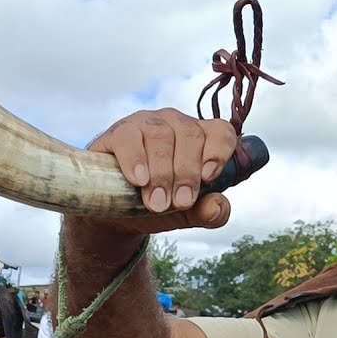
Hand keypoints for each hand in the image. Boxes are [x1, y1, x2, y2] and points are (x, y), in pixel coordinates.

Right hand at [85, 108, 237, 233]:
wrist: (116, 210)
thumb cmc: (158, 203)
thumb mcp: (186, 214)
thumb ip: (207, 213)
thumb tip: (217, 206)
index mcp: (202, 139)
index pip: (221, 132)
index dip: (218, 152)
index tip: (208, 178)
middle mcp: (177, 125)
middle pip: (191, 135)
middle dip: (187, 173)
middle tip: (180, 202)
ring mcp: (148, 123)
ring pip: (162, 135)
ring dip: (161, 172)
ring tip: (156, 202)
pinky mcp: (120, 131)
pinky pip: (130, 137)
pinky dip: (135, 159)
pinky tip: (139, 179)